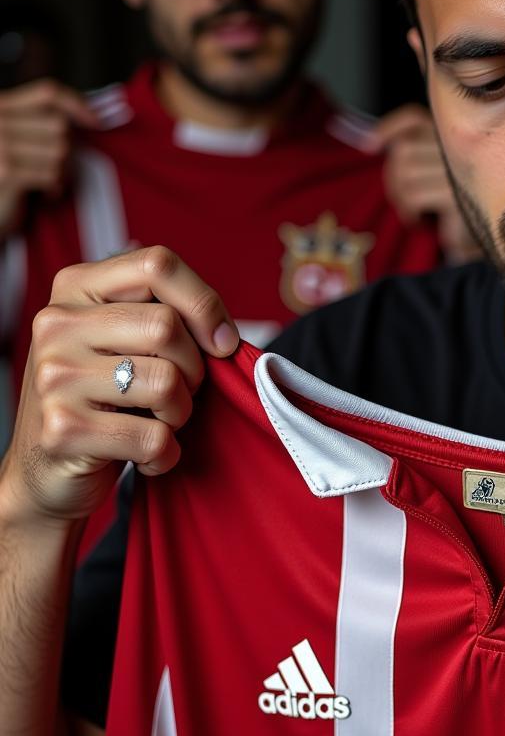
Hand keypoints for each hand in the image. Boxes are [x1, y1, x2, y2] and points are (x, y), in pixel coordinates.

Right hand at [0, 79, 98, 236]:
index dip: (77, 104)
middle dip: (68, 149)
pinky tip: (47, 193)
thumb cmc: (5, 176)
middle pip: (59, 125)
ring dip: (63, 171)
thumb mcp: (15, 141)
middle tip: (59, 166)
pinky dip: (56, 187)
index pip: (47, 93)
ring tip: (51, 181)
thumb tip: (89, 118)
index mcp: (2, 107)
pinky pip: (52, 175)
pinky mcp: (7, 172)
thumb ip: (37, 123)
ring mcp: (1, 145)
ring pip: (59, 152)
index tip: (98, 122)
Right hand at [0, 246, 238, 525]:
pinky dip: (165, 456)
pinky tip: (145, 456)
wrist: (48, 471)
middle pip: (167, 327)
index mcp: (76, 288)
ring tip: (158, 423)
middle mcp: (56, 324)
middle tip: (179, 394)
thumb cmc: (106, 402)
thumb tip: (225, 337)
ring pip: (166, 383)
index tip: (222, 343)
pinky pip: (154, 438)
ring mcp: (54, 376)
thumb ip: (168, 320)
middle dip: (194, 371)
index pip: (157, 264)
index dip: (204, 303)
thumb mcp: (127, 344)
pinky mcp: (62, 429)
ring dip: (181, 415)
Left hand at [372, 104, 479, 264]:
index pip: (414, 119)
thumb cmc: (456, 212)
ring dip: (399, 198)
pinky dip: (408, 211)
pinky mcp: (457, 196)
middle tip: (402, 201)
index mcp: (452, 138)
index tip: (369, 146)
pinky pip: (413, 196)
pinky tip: (418, 221)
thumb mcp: (433, 180)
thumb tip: (369, 143)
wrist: (489, 241)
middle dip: (392, 179)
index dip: (387, 128)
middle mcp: (457, 148)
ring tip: (411, 212)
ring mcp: (459, 170)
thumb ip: (412, 158)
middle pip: (402, 151)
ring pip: (404, 173)